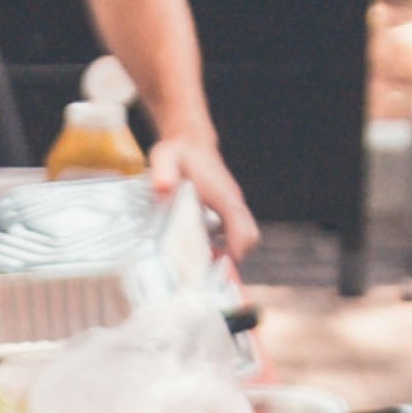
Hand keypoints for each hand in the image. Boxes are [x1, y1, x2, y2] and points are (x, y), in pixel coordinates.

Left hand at [150, 130, 257, 260]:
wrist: (190, 142)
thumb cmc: (179, 152)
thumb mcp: (165, 157)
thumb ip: (163, 172)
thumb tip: (162, 189)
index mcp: (223, 195)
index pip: (243, 227)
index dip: (236, 250)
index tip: (221, 265)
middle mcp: (233, 202)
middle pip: (249, 238)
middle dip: (234, 258)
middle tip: (209, 271)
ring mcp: (232, 206)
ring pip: (245, 238)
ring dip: (229, 254)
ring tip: (204, 265)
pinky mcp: (227, 211)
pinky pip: (236, 234)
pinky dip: (226, 247)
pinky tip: (203, 253)